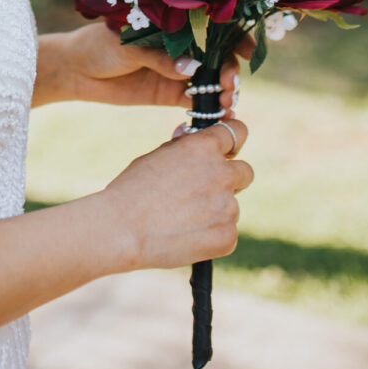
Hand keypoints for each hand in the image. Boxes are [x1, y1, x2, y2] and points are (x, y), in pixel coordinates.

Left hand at [62, 19, 251, 112]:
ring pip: (212, 80)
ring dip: (225, 91)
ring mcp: (178, 71)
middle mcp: (182, 46)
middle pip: (219, 56)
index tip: (246, 51)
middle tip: (230, 86)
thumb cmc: (98, 45)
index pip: (212, 26)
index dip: (234, 37)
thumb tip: (192, 68)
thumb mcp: (128, 47)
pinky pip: (198, 102)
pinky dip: (211, 109)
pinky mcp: (171, 93)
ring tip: (227, 103)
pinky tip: (219, 117)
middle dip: (231, 70)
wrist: (76, 70)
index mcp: (174, 25)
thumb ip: (159, 58)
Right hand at [101, 118, 253, 270]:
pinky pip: (227, 231)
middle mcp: (222, 173)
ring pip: (232, 205)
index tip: (227, 149)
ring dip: (216, 209)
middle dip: (229, 178)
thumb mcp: (156, 157)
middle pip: (245, 171)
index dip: (232, 141)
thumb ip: (183, 147)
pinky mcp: (228, 236)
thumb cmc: (132, 189)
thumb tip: (192, 136)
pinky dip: (211, 234)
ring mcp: (228, 206)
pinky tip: (186, 235)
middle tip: (203, 190)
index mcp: (204, 147)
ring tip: (182, 218)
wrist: (122, 230)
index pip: (237, 132)